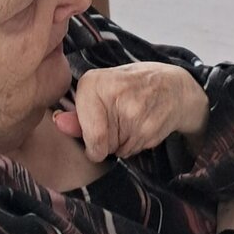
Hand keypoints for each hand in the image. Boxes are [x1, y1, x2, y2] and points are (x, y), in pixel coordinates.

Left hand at [53, 63, 208, 159]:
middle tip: (120, 118)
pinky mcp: (149, 128)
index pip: (85, 132)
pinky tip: (143, 124)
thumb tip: (57, 122)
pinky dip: (135, 143)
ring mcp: (133, 112)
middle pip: (99, 144)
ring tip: (133, 119)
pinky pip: (131, 151)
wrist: (175, 86)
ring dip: (122, 142)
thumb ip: (78, 112)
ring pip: (115, 149)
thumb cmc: (132, 87)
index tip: (98, 125)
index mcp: (94, 82)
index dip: (90, 137)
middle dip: (107, 139)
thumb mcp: (103, 91)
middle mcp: (113, 94)